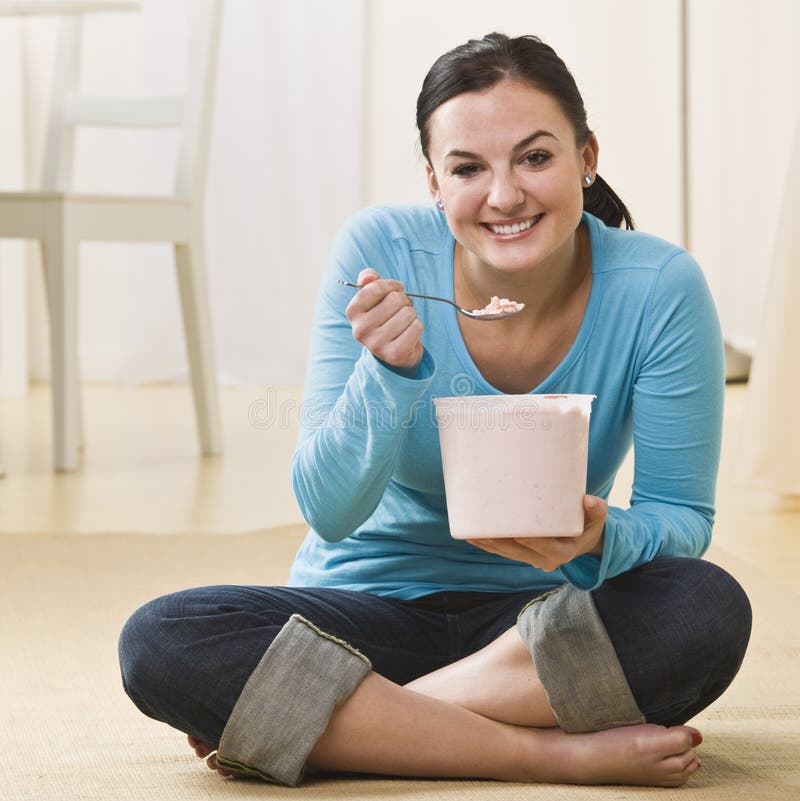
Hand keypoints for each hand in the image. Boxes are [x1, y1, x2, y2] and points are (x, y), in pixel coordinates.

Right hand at [345, 268, 422, 369]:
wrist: (394, 350)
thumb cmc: (385, 317)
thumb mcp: (375, 297)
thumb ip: (369, 281)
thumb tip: (368, 276)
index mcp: (353, 312)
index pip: (375, 287)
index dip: (392, 285)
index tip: (397, 289)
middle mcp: (360, 329)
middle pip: (395, 299)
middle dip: (404, 301)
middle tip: (400, 310)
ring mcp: (376, 344)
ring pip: (408, 313)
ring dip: (411, 315)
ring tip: (404, 323)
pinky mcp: (394, 354)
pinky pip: (416, 327)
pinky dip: (417, 327)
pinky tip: (408, 333)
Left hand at [466, 494, 607, 571]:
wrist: (584, 538)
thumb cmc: (590, 523)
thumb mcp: (598, 518)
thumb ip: (596, 509)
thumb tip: (588, 500)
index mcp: (564, 552)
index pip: (546, 548)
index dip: (531, 542)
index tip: (517, 532)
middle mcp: (546, 560)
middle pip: (519, 552)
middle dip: (501, 543)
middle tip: (484, 530)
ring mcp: (533, 559)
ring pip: (508, 554)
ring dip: (489, 545)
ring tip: (471, 533)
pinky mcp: (524, 554)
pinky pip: (504, 552)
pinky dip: (489, 545)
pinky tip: (472, 537)